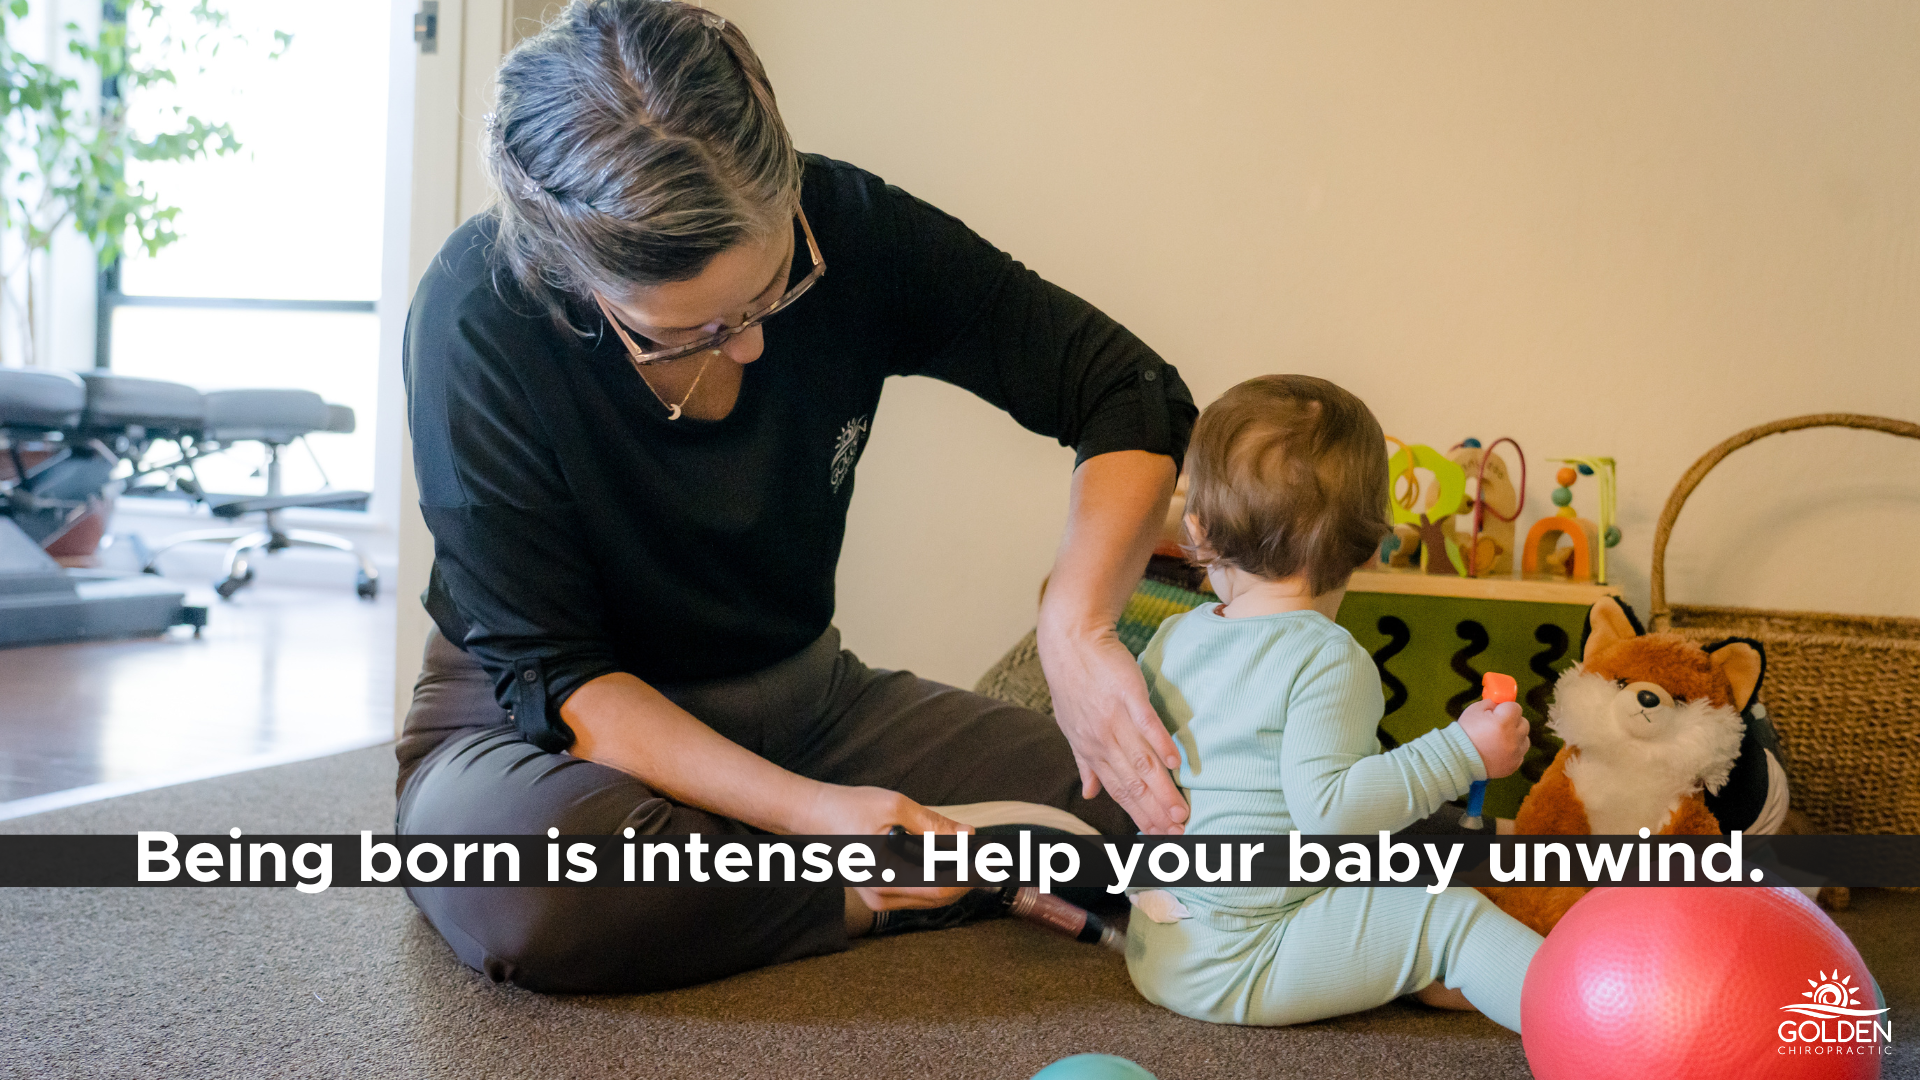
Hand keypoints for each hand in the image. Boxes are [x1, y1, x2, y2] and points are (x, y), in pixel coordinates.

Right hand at [793, 782, 973, 911]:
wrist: (813, 815)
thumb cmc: (848, 808)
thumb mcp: (895, 807)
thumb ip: (934, 824)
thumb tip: (968, 835)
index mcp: (885, 878)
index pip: (941, 887)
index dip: (971, 874)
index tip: (991, 858)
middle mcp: (882, 896)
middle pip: (940, 897)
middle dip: (967, 876)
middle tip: (988, 854)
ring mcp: (879, 899)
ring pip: (931, 897)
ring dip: (954, 878)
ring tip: (973, 854)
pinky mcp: (879, 894)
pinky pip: (918, 894)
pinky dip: (937, 879)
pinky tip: (949, 860)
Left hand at [1036, 621, 1188, 834]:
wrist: (1071, 643)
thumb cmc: (1073, 685)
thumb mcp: (1072, 729)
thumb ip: (1086, 763)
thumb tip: (1091, 794)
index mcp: (1092, 750)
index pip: (1119, 791)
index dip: (1138, 815)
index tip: (1157, 836)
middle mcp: (1103, 740)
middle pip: (1133, 783)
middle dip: (1155, 813)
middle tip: (1177, 835)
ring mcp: (1116, 718)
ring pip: (1142, 762)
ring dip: (1162, 790)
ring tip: (1180, 812)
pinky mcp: (1128, 694)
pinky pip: (1146, 723)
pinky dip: (1160, 744)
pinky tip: (1175, 764)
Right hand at [1458, 699, 1527, 779]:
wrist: (1458, 759)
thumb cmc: (1465, 733)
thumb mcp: (1474, 710)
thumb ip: (1490, 704)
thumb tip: (1500, 705)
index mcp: (1504, 722)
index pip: (1516, 708)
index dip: (1505, 708)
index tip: (1497, 712)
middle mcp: (1514, 738)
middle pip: (1523, 722)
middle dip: (1512, 721)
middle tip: (1498, 725)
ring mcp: (1516, 753)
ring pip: (1524, 738)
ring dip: (1515, 736)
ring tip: (1499, 739)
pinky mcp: (1514, 765)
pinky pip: (1520, 753)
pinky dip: (1513, 751)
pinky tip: (1499, 750)